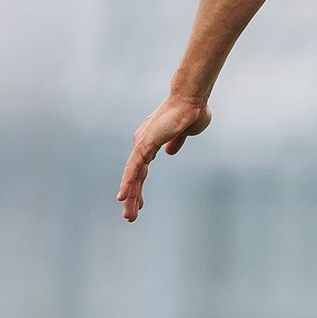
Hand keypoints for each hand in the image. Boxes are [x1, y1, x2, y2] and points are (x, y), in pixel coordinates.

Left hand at [119, 93, 211, 220]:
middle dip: (133, 198)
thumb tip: (170, 152)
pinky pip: (134, 167)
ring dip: (130, 196)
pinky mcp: (145, 143)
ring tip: (128, 215)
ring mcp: (142, 144)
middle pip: (134, 176)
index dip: (138, 187)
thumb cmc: (192, 112)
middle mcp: (142, 144)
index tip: (138, 204)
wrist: (192, 100)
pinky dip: (128, 182)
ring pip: (133, 175)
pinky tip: (123, 196)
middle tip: (130, 217)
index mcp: (150, 142)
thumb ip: (176, 142)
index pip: (141, 170)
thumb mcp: (185, 133)